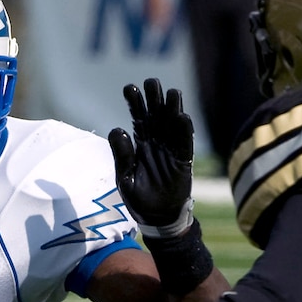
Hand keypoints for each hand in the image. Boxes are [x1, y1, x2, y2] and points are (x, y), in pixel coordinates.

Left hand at [107, 78, 195, 235]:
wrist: (158, 219)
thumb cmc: (139, 200)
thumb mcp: (125, 178)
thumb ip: (122, 155)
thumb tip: (116, 129)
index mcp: (140, 144)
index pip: (138, 118)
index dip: (135, 103)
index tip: (130, 88)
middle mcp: (156, 142)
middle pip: (156, 115)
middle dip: (154, 99)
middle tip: (152, 82)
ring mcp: (171, 150)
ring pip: (172, 125)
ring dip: (172, 109)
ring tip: (171, 92)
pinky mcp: (184, 161)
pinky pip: (185, 144)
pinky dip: (184, 131)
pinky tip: (182, 117)